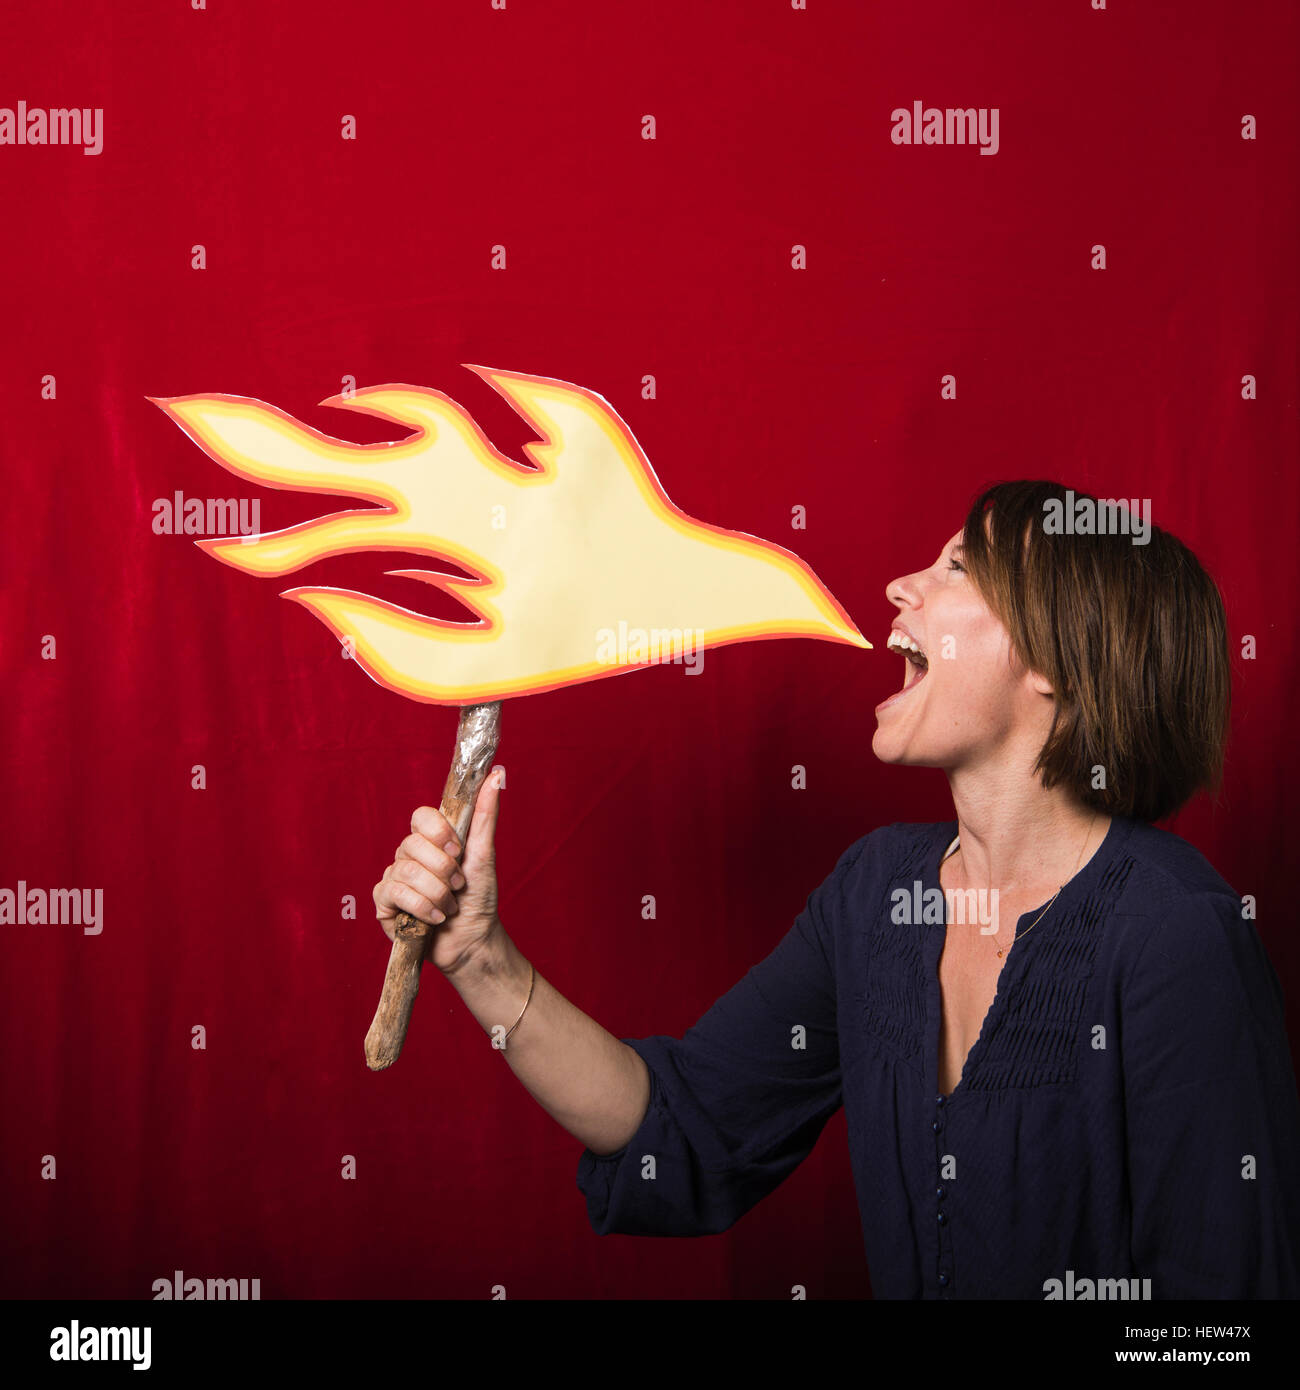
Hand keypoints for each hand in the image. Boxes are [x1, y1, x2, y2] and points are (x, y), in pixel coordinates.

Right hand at [373, 767, 503, 974]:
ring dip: (436, 893)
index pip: (420, 816)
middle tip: (458, 886)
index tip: (458, 849)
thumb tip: (497, 774)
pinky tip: (435, 919)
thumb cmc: (479, 898)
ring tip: (449, 906)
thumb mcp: (484, 854)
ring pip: (405, 870)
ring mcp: (394, 878)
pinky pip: (394, 893)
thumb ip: (485, 814)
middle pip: (412, 844)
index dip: (437, 831)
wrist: (473, 940)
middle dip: (443, 870)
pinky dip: (421, 907)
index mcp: (431, 840)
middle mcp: (409, 855)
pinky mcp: (385, 904)